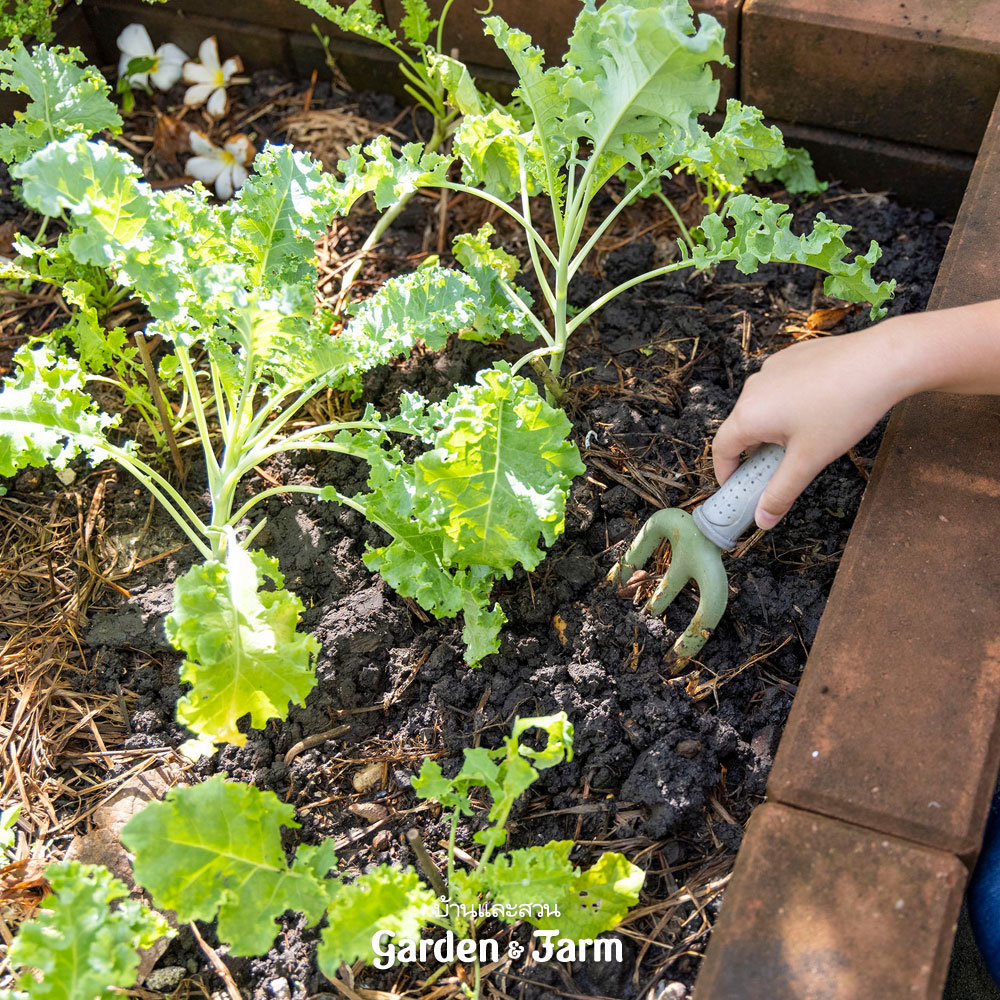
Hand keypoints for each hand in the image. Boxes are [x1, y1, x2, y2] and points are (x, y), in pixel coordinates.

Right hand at [712, 322, 913, 527]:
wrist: (882, 361)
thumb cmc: (843, 410)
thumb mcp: (809, 460)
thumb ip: (781, 492)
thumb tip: (762, 520)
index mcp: (749, 414)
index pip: (721, 448)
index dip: (726, 472)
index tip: (737, 488)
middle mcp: (753, 388)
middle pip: (742, 427)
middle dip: (755, 452)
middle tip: (778, 470)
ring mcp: (772, 368)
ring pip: (762, 407)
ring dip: (773, 428)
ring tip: (806, 440)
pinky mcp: (792, 356)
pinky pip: (779, 388)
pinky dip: (788, 405)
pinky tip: (818, 411)